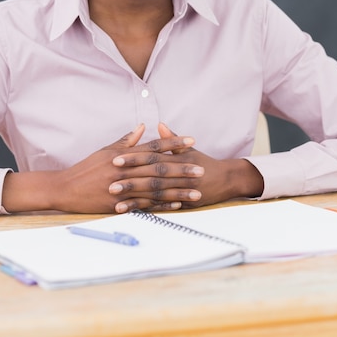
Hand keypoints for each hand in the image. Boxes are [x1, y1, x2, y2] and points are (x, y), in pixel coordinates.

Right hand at [54, 124, 204, 212]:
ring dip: (177, 191)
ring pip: (155, 189)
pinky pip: (144, 205)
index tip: (192, 140)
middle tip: (201, 169)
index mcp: (123, 155)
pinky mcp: (119, 205)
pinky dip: (161, 205)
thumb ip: (126, 140)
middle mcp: (125, 170)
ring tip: (196, 192)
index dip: (173, 143)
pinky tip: (177, 205)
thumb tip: (143, 127)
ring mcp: (122, 188)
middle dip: (182, 168)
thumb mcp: (105, 150)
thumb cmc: (86, 168)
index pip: (153, 146)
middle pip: (158, 168)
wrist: (65, 189)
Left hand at [109, 123, 263, 211]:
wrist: (227, 180)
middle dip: (130, 180)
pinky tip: (131, 212)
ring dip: (135, 198)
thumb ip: (171, 140)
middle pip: (151, 177)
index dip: (134, 158)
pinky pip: (162, 207)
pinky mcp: (182, 204)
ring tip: (115, 201)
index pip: (152, 157)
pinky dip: (146, 209)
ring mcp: (181, 191)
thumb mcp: (189, 149)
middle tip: (109, 183)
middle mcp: (178, 175)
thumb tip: (159, 124)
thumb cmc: (204, 162)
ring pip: (155, 194)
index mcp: (176, 159)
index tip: (115, 159)